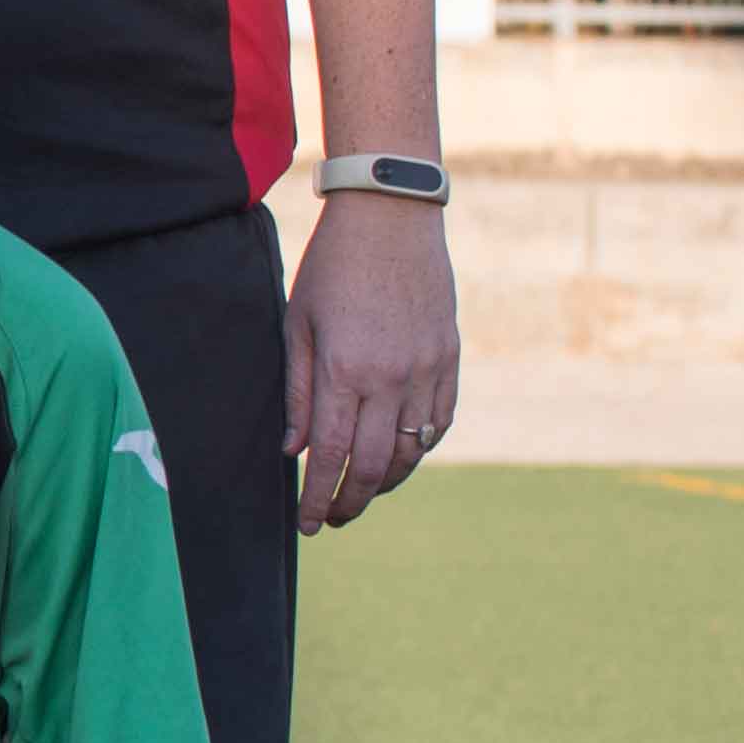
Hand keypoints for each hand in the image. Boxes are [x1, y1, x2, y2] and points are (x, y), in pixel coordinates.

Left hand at [284, 194, 458, 530]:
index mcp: (344, 370)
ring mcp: (426, 368)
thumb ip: (296, 391)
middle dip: (351, 500)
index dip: (318, 497)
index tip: (308, 524)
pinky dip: (421, 447)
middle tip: (333, 518)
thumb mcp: (297, 324)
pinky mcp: (450, 357)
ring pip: (414, 450)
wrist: (391, 218)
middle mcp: (390, 377)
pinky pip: (440, 420)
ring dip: (388, 481)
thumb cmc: (332, 268)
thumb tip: (294, 450)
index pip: (331, 455)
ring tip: (363, 492)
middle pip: (376, 465)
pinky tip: (402, 456)